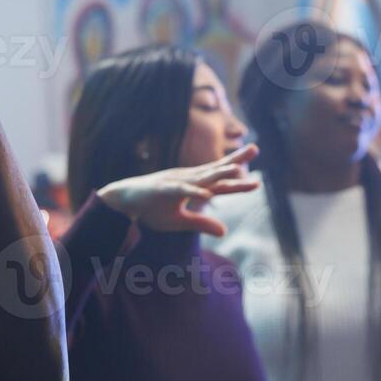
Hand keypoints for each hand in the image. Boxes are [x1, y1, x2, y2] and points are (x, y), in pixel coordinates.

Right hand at [95, 145, 259, 235]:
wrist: (123, 202)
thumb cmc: (151, 209)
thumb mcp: (180, 222)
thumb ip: (202, 223)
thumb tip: (225, 231)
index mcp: (194, 187)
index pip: (220, 184)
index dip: (237, 182)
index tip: (256, 182)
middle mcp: (188, 181)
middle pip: (216, 171)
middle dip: (235, 161)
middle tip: (255, 148)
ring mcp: (176, 183)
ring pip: (202, 178)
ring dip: (219, 173)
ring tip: (237, 170)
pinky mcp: (164, 189)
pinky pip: (182, 191)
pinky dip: (194, 192)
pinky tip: (207, 195)